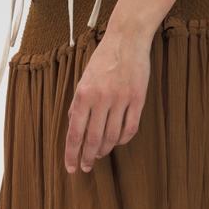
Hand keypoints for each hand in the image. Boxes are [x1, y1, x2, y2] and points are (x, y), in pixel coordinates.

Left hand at [64, 27, 151, 173]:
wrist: (127, 39)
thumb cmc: (103, 60)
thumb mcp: (83, 80)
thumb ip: (78, 104)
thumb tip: (74, 129)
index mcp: (83, 94)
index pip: (75, 132)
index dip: (72, 154)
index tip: (71, 168)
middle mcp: (101, 98)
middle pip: (93, 139)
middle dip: (88, 157)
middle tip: (86, 167)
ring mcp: (121, 99)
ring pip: (112, 137)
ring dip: (105, 150)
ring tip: (100, 154)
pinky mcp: (138, 99)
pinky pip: (130, 128)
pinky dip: (122, 140)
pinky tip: (117, 141)